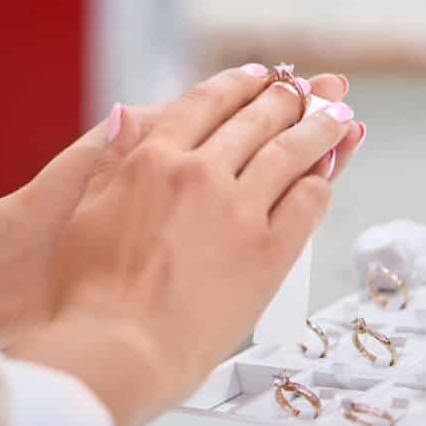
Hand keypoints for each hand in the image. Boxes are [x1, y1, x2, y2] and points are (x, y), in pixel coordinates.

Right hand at [0, 66, 360, 345]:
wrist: (117, 350)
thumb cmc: (88, 292)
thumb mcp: (85, 212)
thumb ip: (113, 161)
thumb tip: (127, 114)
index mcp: (153, 160)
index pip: (206, 104)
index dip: (237, 85)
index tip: (259, 75)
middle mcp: (201, 174)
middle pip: (256, 121)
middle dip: (288, 98)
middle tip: (310, 87)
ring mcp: (240, 212)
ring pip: (290, 153)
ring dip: (319, 127)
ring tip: (340, 113)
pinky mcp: (269, 253)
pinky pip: (308, 203)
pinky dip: (322, 180)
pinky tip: (330, 171)